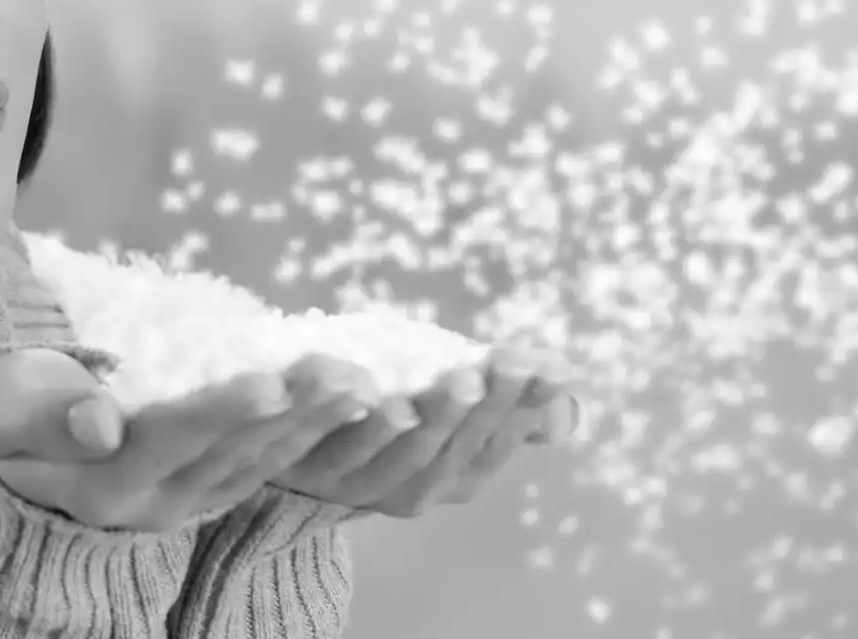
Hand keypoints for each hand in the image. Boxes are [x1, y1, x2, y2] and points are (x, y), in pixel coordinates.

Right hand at [0, 348, 375, 532]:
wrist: (18, 454)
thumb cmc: (13, 412)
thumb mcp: (12, 408)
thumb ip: (53, 415)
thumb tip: (99, 422)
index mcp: (104, 483)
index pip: (172, 440)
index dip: (222, 411)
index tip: (269, 380)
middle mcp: (153, 505)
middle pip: (232, 454)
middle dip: (294, 415)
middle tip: (349, 376)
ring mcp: (186, 505)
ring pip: (260, 464)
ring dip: (316, 427)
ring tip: (365, 388)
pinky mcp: (209, 495)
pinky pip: (267, 469)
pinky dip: (309, 438)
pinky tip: (347, 410)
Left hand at [270, 347, 579, 517]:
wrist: (291, 438)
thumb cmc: (387, 413)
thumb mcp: (447, 401)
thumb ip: (501, 395)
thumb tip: (566, 381)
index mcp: (450, 478)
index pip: (492, 448)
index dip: (517, 410)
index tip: (539, 365)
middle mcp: (406, 491)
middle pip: (444, 454)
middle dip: (473, 411)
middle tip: (489, 369)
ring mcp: (350, 482)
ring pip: (389, 458)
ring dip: (420, 422)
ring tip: (446, 384)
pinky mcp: (297, 461)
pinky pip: (322, 446)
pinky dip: (344, 416)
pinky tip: (361, 383)